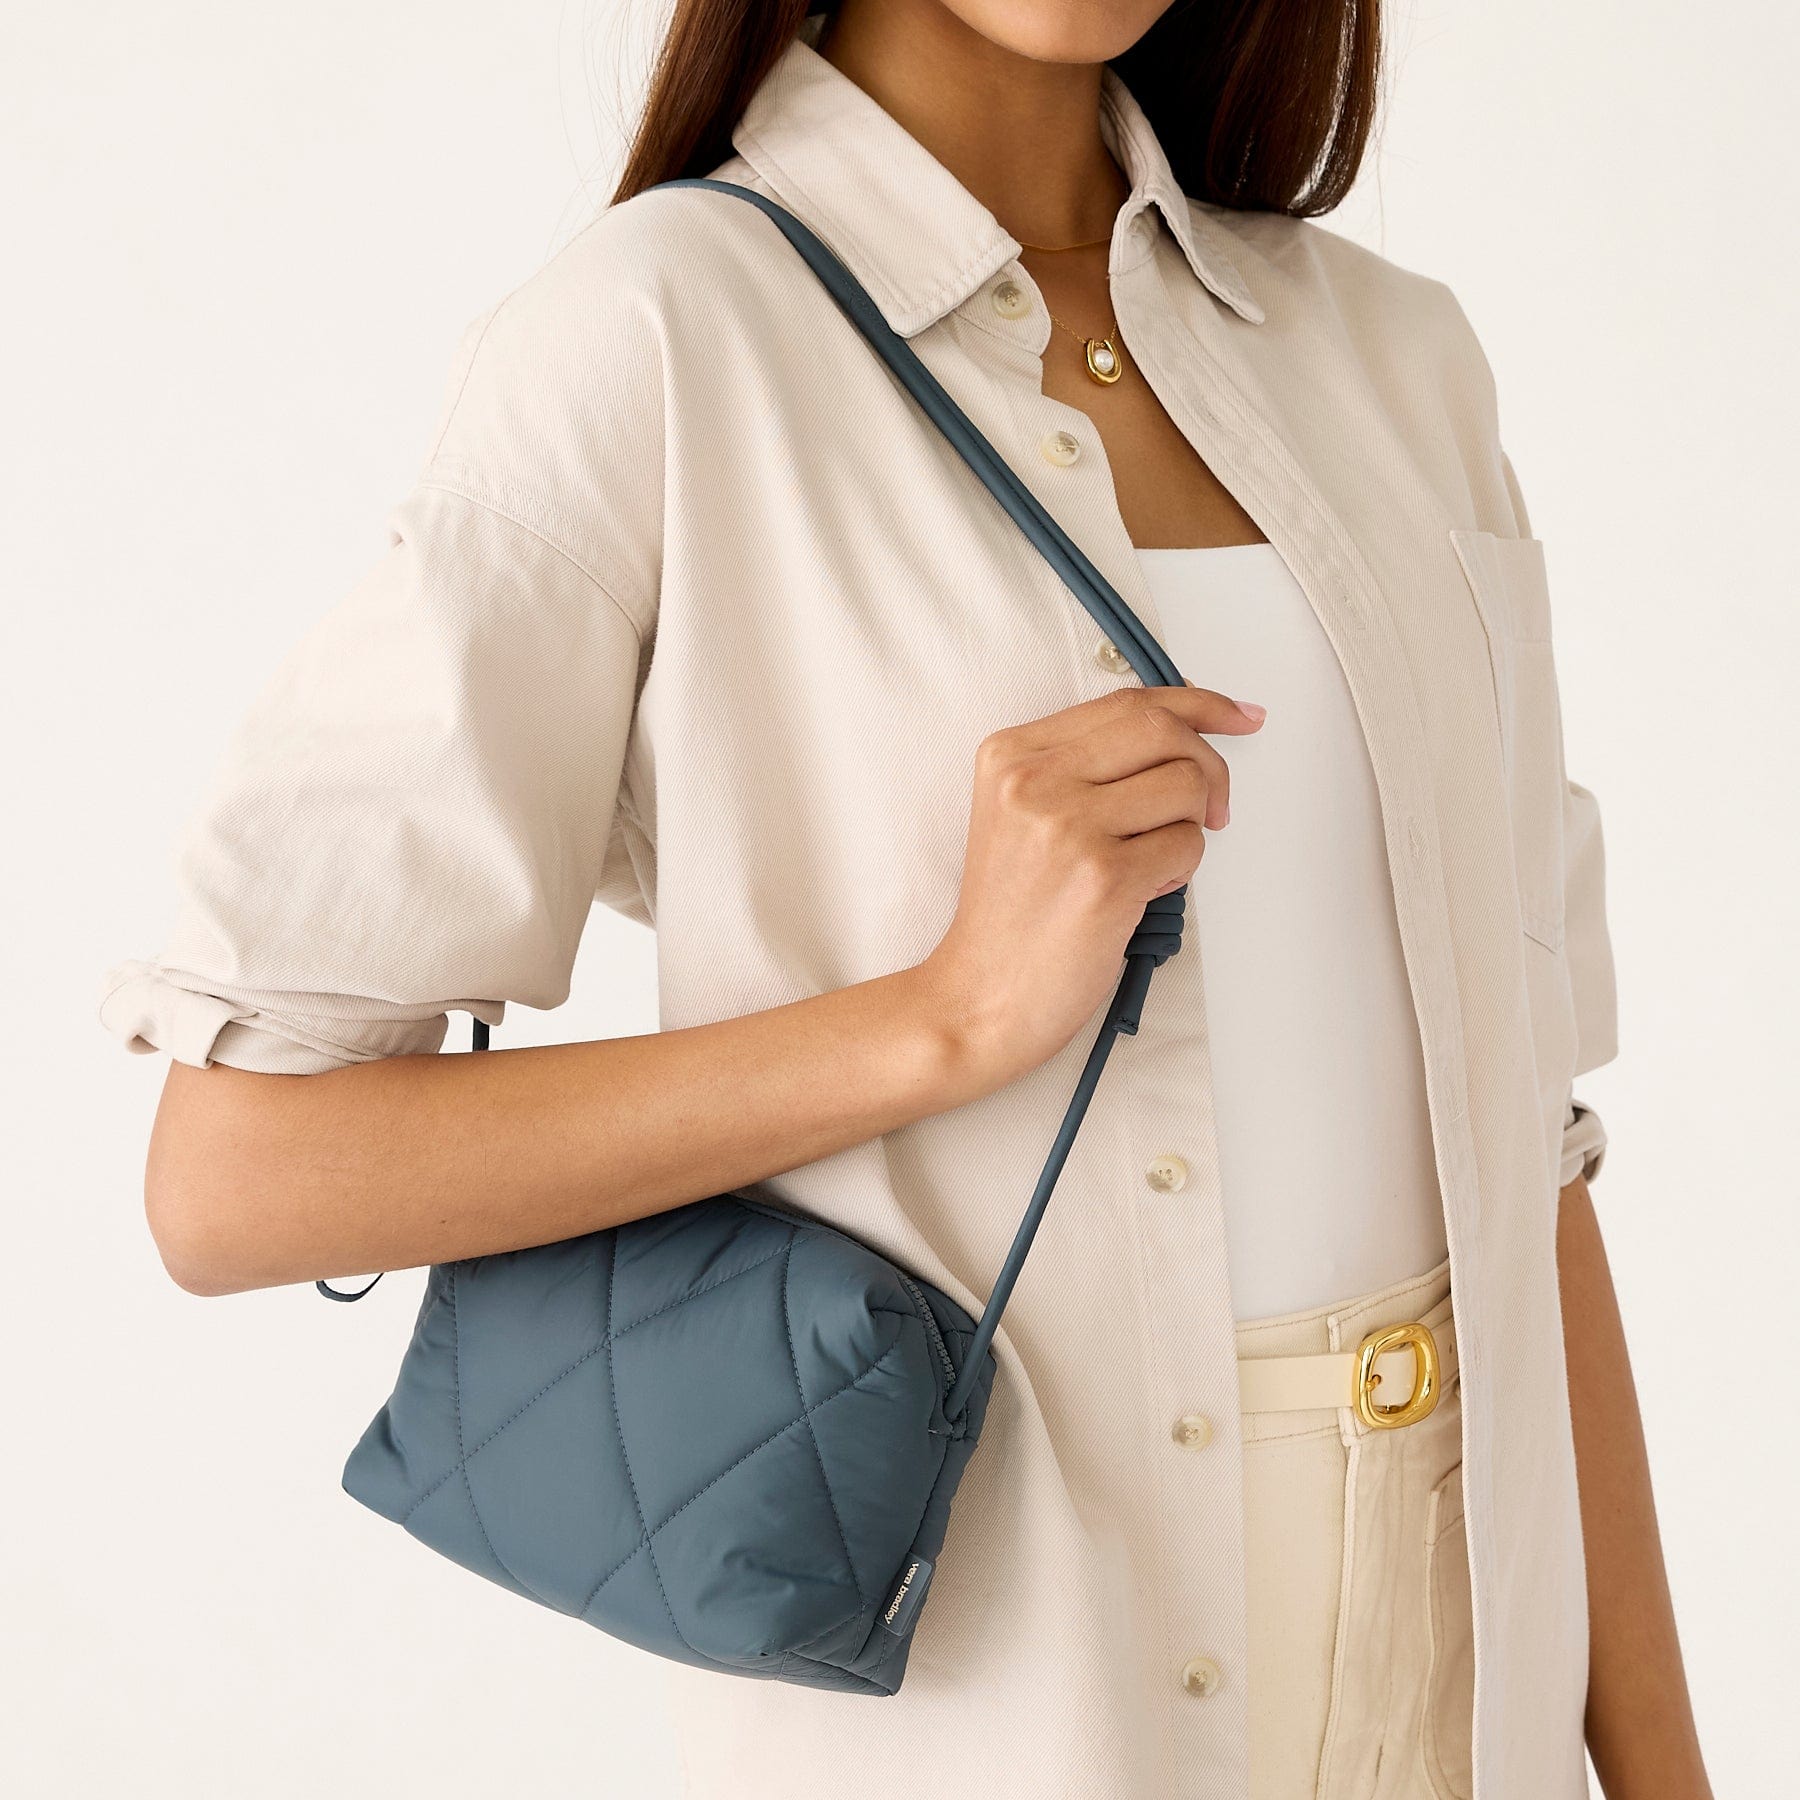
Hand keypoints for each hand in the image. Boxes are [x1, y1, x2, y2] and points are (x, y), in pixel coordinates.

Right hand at [916, 683, 1264, 1087]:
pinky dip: (1180, 869)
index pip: (1126, 702)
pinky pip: (1188, 844)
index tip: (1237, 715)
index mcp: (1012, 753)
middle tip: (1214, 805)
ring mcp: (1068, 825)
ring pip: (1186, 785)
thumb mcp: (1023, 815)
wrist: (979, 996)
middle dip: (1210, 764)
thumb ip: (1086, 766)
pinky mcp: (1104, 875)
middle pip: (1163, 729)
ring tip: (1151, 861)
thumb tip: (1182, 733)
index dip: (1197, 704)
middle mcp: (1034, 779)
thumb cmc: (1011, 917)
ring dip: (1189, 826)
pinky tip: (1142, 891)